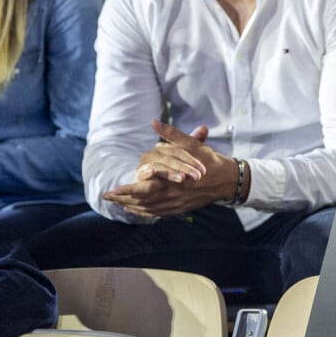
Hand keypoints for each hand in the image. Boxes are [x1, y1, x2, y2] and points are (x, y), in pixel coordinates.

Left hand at [103, 120, 238, 216]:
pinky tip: (135, 210)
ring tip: (116, 203)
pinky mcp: (180, 208)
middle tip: (107, 197)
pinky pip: (158, 213)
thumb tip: (154, 123)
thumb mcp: (192, 145)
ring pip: (148, 209)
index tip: (110, 190)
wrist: (228, 181)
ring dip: (131, 206)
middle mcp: (172, 195)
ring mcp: (176, 204)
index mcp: (172, 180)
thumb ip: (171, 135)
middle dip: (122, 199)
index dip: (125, 190)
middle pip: (141, 201)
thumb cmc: (210, 161)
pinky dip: (144, 213)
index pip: (143, 188)